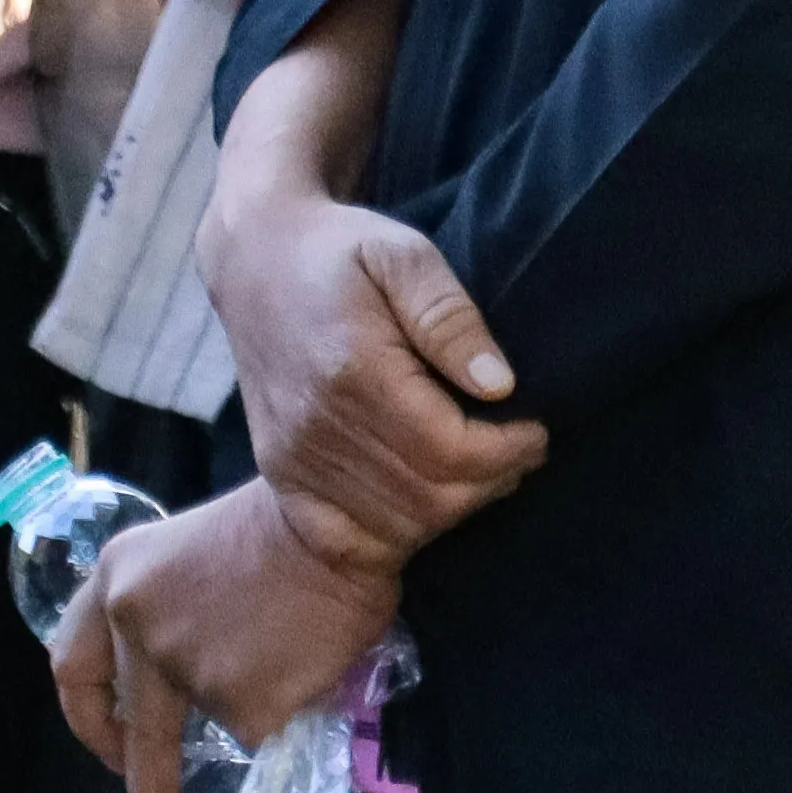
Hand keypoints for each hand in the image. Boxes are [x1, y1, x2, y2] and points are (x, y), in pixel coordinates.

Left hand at [52, 485, 405, 792]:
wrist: (334, 512)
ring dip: (246, 708)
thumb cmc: (281, 517)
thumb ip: (171, 612)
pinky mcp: (239, 706)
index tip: (113, 748)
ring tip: (287, 666)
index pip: (73, 667)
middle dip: (147, 787)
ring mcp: (184, 671)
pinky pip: (261, 727)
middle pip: (131, 731)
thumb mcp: (190, 553)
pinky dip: (284, 709)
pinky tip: (306, 670)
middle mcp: (135, 628)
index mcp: (116, 580)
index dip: (89, 719)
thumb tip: (190, 676)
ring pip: (212, 722)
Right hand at [200, 190, 545, 558]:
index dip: (508, 450)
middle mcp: (315, 427)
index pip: (450, 450)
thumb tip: (499, 384)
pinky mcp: (280, 474)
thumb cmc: (339, 252)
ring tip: (483, 467)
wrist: (255, 261)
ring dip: (454, 506)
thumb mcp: (403, 253)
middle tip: (520, 450)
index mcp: (352, 371)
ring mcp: (292, 459)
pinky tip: (429, 496)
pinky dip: (399, 533)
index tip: (536, 428)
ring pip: (398, 526)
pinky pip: (347, 540)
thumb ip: (449, 315)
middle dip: (491, 480)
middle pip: (430, 497)